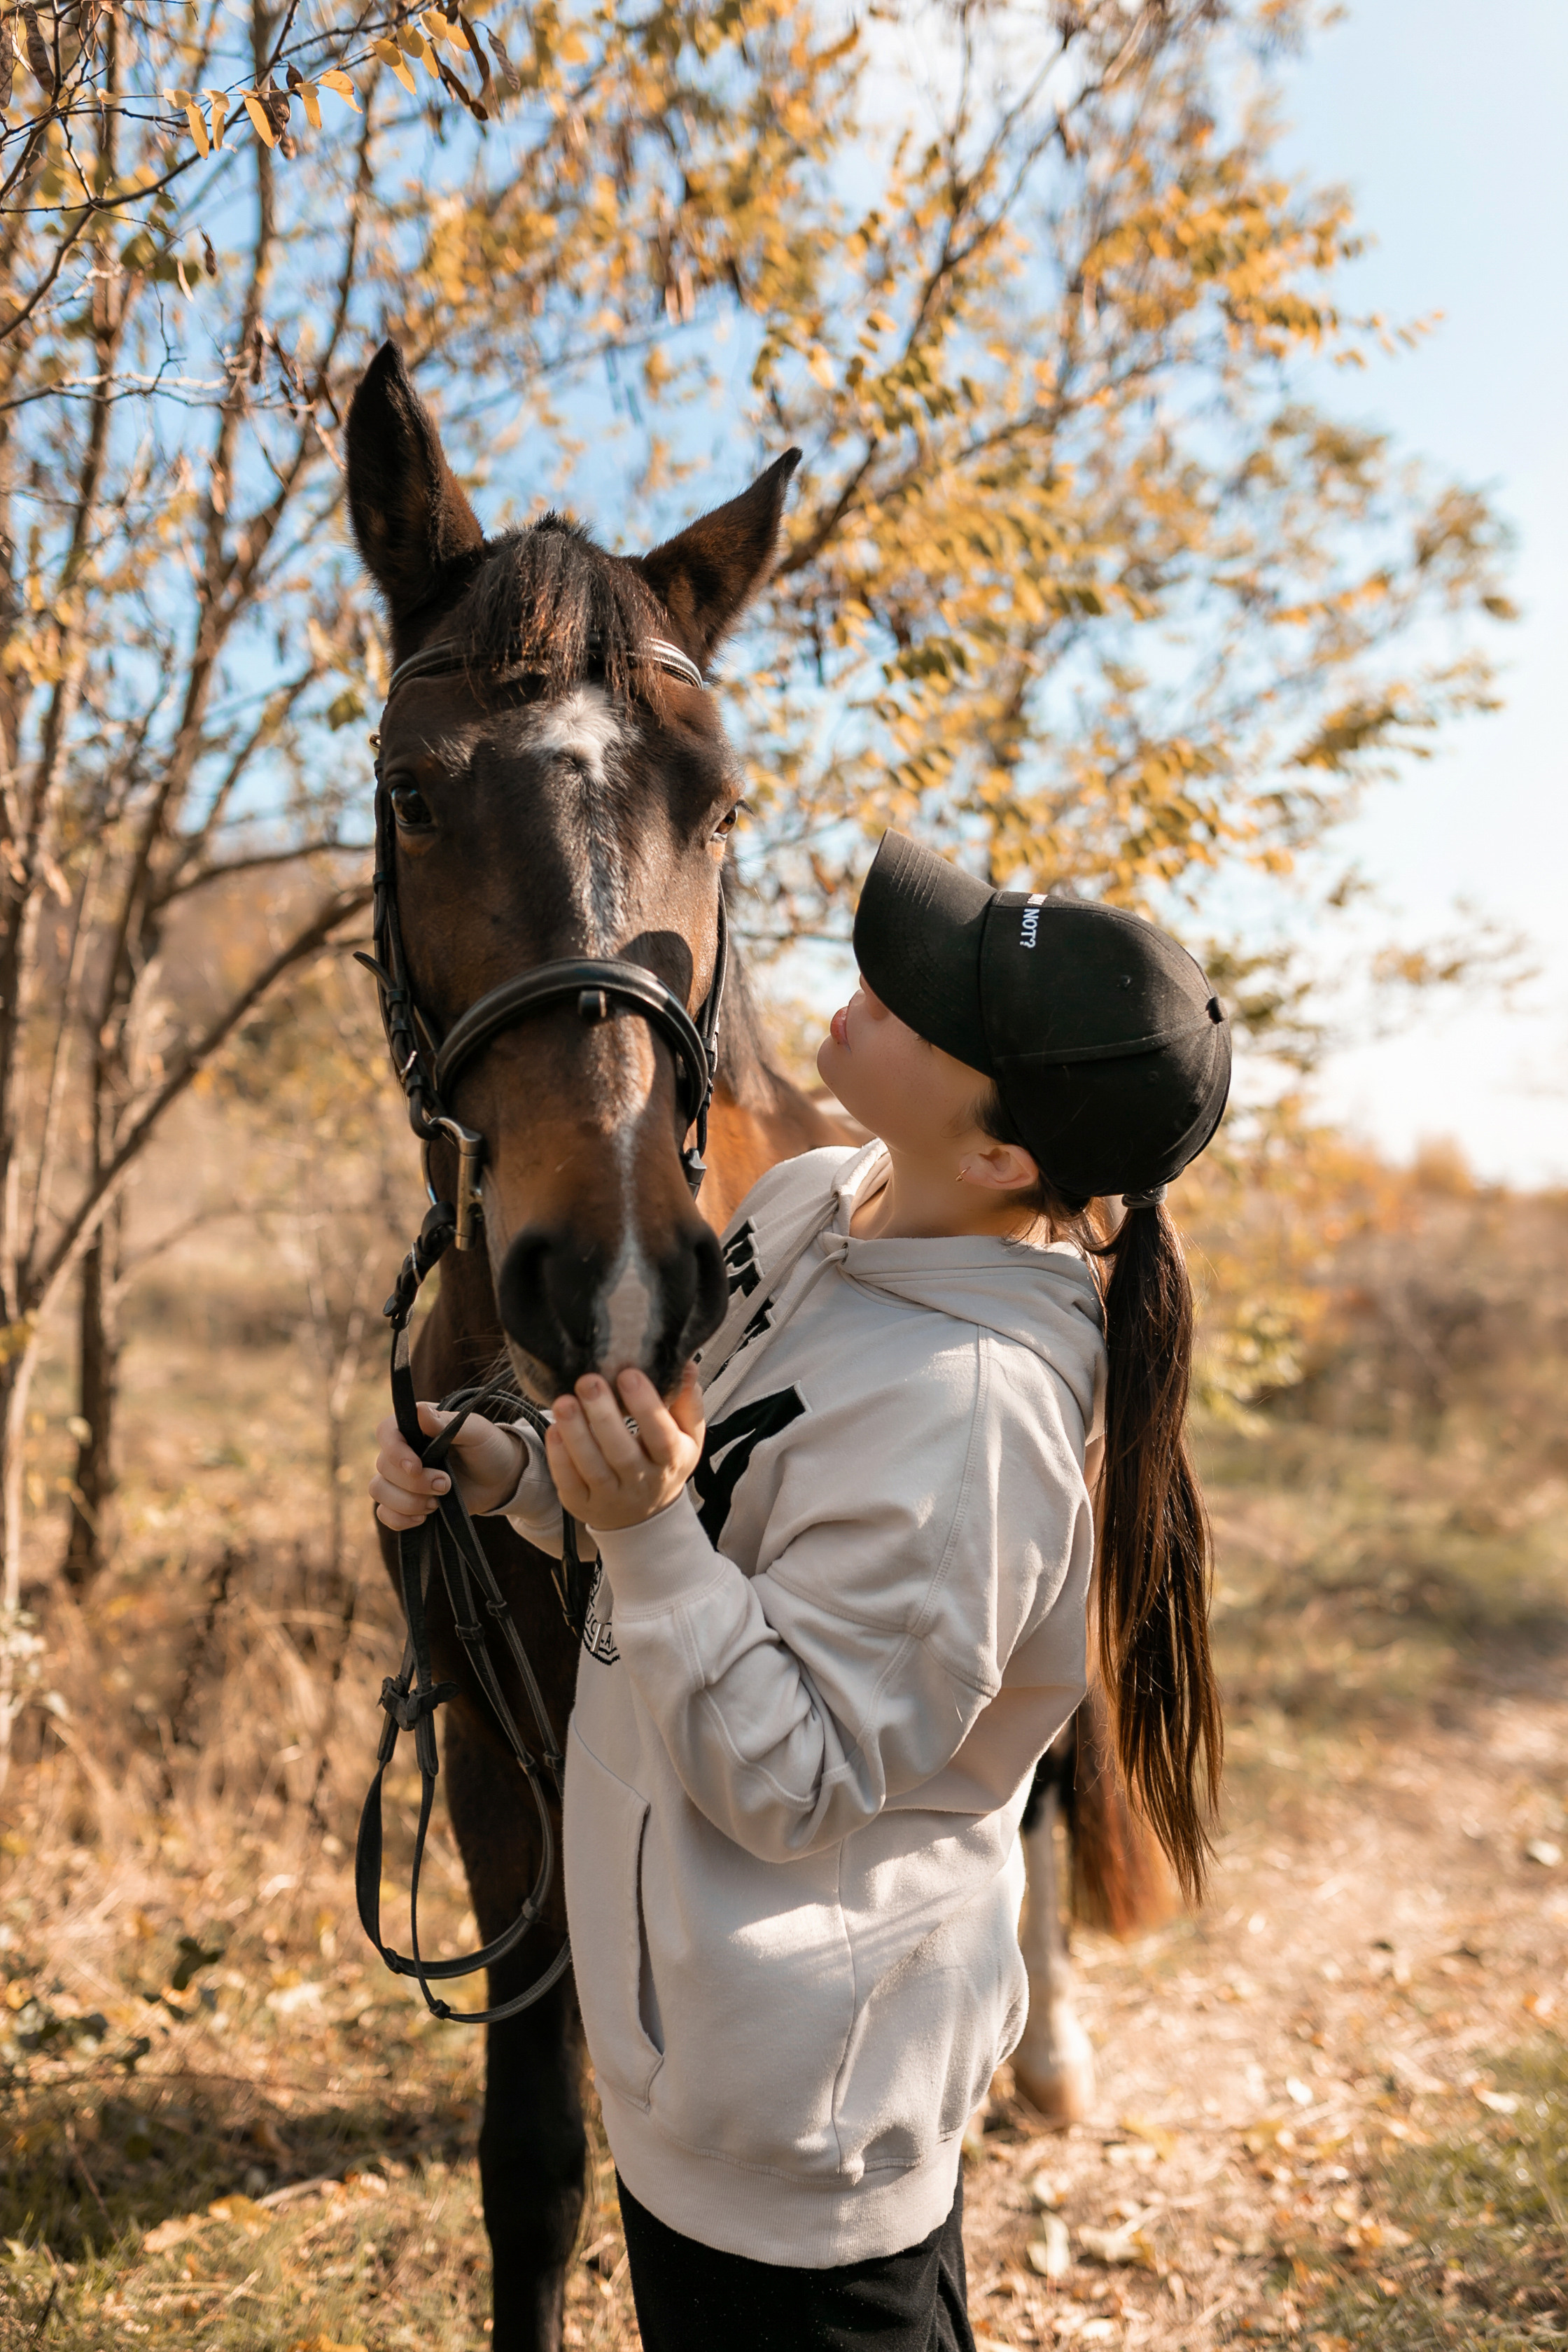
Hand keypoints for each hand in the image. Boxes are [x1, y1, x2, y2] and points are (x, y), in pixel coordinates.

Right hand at [370, 1403, 525, 1529]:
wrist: (500, 1480)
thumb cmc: (488, 1448)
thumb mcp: (476, 1431)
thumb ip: (447, 1423)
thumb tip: (420, 1411)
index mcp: (415, 1426)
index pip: (386, 1432)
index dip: (395, 1451)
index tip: (416, 1467)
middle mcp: (402, 1451)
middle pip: (383, 1467)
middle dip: (415, 1483)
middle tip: (446, 1484)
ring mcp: (400, 1478)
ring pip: (379, 1491)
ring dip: (409, 1502)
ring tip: (438, 1502)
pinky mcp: (405, 1502)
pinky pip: (384, 1514)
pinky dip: (400, 1519)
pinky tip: (425, 1517)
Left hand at [545, 1367, 703, 1531]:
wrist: (646, 1517)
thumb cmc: (664, 1464)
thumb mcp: (687, 1437)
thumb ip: (687, 1402)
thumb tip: (686, 1365)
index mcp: (672, 1460)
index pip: (662, 1436)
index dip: (646, 1407)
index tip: (628, 1374)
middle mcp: (642, 1482)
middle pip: (622, 1453)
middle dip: (603, 1415)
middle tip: (588, 1381)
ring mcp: (611, 1497)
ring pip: (593, 1468)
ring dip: (576, 1433)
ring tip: (564, 1402)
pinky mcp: (583, 1504)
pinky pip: (569, 1483)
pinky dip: (560, 1458)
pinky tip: (554, 1430)